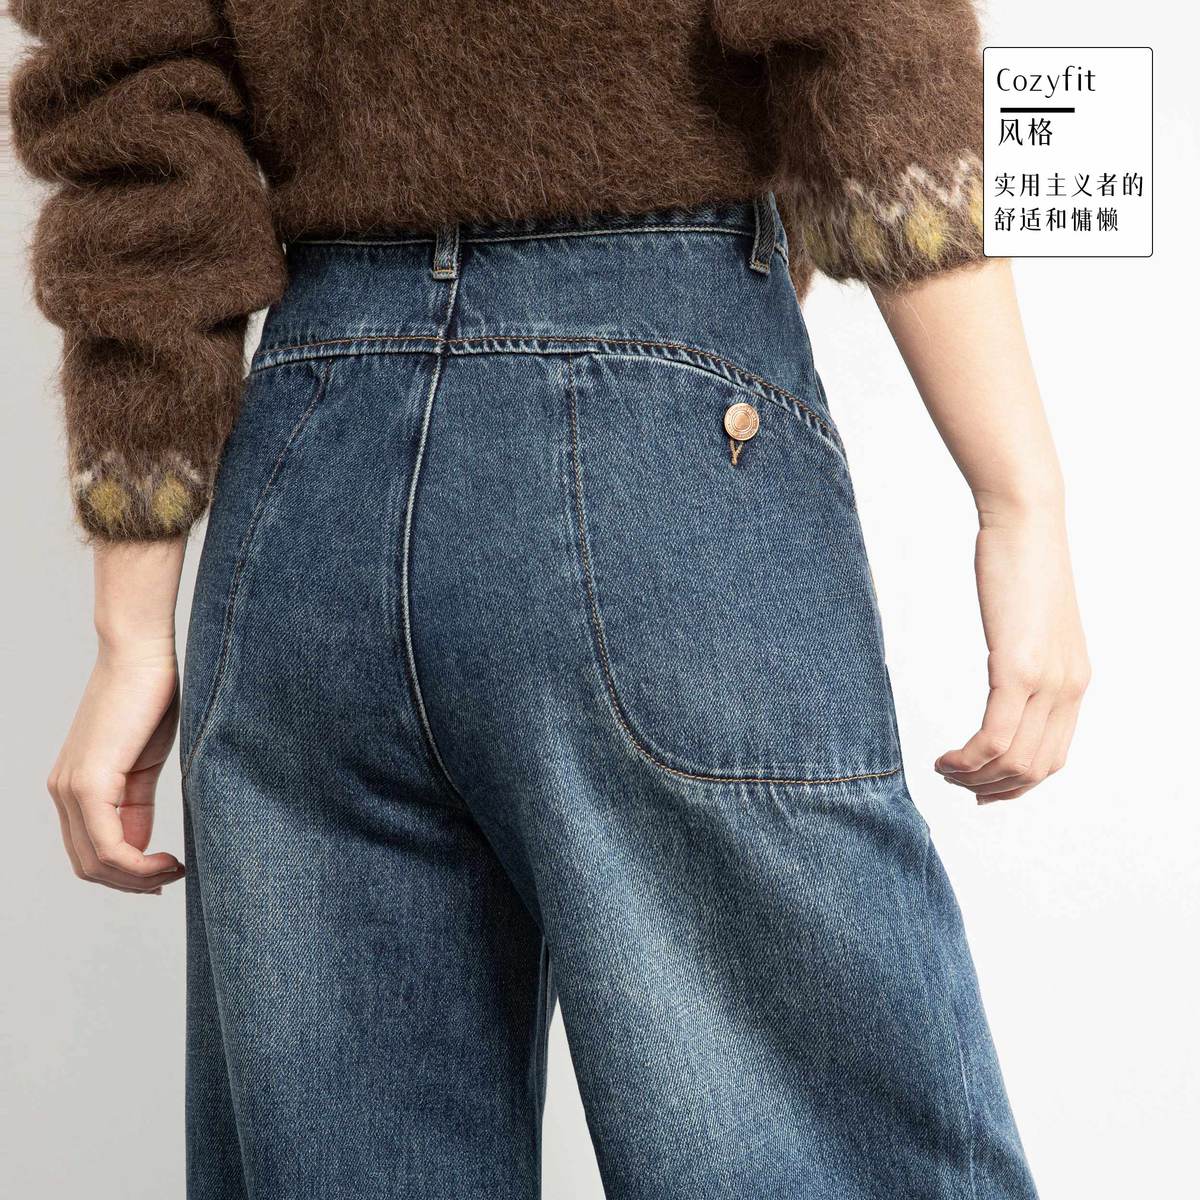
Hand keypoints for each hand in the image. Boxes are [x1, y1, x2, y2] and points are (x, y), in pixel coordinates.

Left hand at [47, 636, 184, 892]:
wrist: (141, 653)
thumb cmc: (150, 697)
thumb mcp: (144, 764)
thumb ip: (135, 806)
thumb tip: (140, 847)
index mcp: (75, 787)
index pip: (90, 853)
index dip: (128, 876)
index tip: (168, 873)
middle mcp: (63, 792)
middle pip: (89, 866)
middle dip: (133, 884)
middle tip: (174, 877)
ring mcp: (71, 789)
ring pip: (96, 863)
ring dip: (139, 879)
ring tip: (175, 870)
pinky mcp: (89, 783)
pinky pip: (108, 846)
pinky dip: (138, 865)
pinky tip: (168, 860)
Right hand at [935, 510, 1089, 802]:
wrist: (1026, 521)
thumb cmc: (1021, 562)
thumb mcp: (1030, 622)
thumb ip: (1026, 658)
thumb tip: (1008, 680)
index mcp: (1074, 680)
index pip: (1052, 757)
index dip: (1015, 784)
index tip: (980, 788)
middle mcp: (1069, 687)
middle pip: (1034, 768)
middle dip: (992, 786)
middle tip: (954, 782)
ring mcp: (1047, 680)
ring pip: (1015, 760)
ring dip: (975, 777)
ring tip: (945, 770)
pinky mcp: (1018, 668)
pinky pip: (995, 736)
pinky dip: (969, 759)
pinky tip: (946, 758)